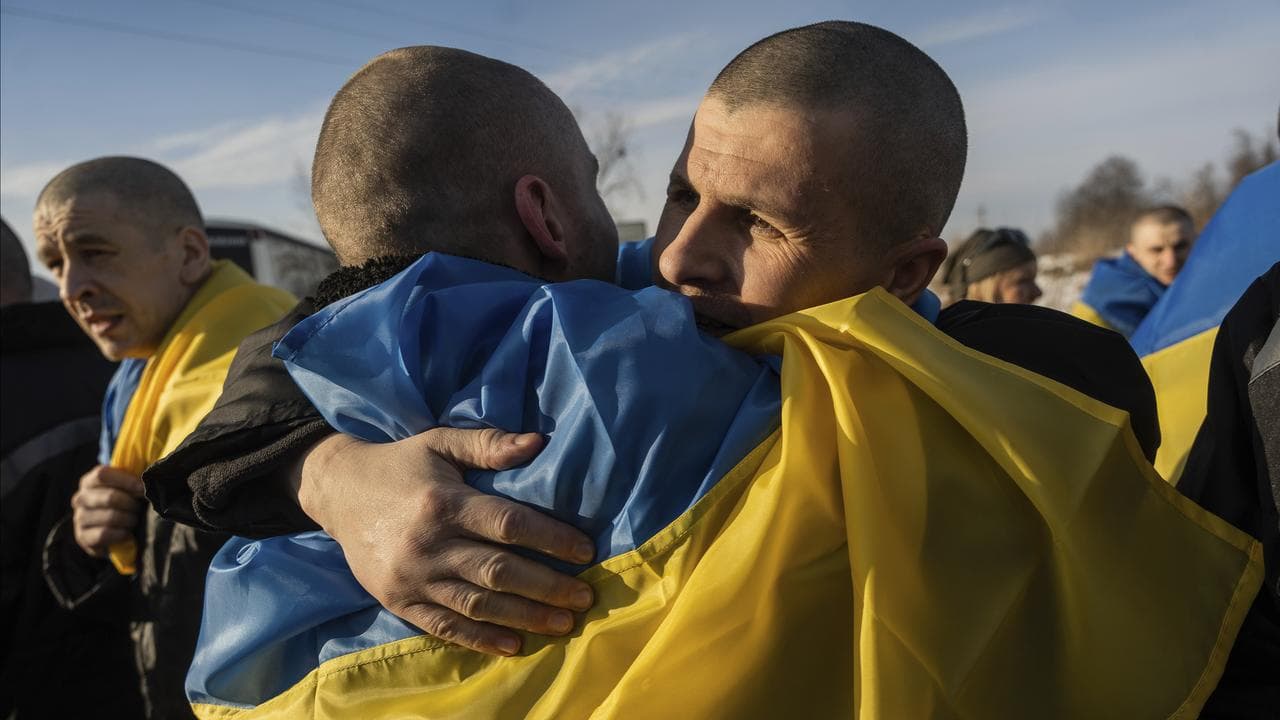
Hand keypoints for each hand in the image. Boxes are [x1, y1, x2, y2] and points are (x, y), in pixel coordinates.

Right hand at [71, 465, 144, 557]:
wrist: (113, 530)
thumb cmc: (124, 502)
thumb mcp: (127, 488)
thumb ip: (134, 480)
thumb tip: (150, 477)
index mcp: (90, 481)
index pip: (102, 475)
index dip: (126, 481)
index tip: (143, 488)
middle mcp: (80, 498)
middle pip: (110, 497)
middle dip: (131, 504)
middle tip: (139, 508)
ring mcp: (79, 518)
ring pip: (110, 517)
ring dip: (129, 519)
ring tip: (134, 520)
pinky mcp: (82, 537)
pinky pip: (105, 534)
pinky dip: (121, 534)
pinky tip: (126, 533)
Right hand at [296, 428, 596, 655]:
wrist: (337, 492)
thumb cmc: (400, 464)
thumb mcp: (440, 443)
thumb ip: (488, 444)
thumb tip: (538, 442)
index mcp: (444, 503)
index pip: (509, 525)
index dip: (552, 539)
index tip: (585, 552)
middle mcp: (429, 544)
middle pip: (499, 571)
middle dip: (548, 587)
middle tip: (585, 597)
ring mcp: (412, 577)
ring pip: (478, 605)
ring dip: (525, 617)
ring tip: (564, 623)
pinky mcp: (398, 600)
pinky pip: (445, 626)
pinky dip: (481, 639)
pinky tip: (514, 644)